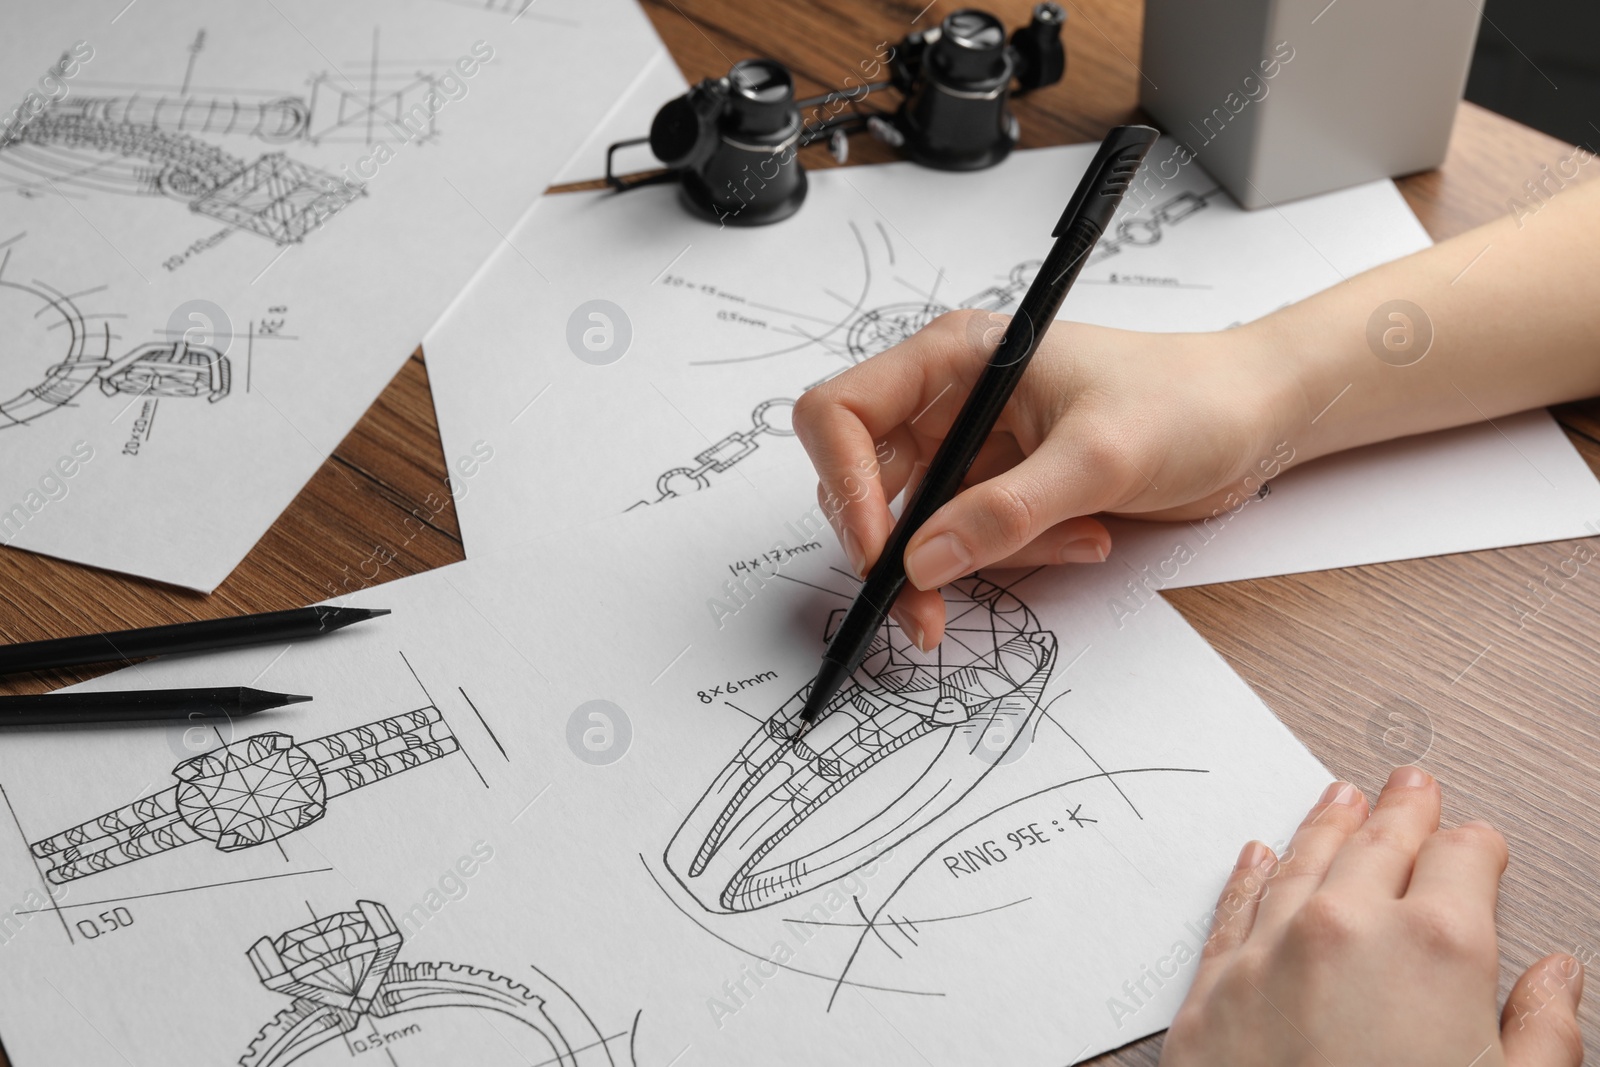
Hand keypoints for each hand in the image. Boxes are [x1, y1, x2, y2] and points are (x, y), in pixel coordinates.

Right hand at [792, 309, 1294, 647]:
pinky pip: (975, 545)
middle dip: (902, 552)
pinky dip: (1020, 559)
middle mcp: (952, 400)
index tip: (878, 552)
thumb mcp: (1098, 458)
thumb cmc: (1188, 399)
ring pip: (924, 530)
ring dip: (985, 557)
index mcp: (956, 359)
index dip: (844, 485)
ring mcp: (977, 448)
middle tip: (928, 612)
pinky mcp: (1005, 490)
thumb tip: (922, 563)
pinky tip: (1085, 535)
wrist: (1255, 418)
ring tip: (1075, 536)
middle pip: (870, 485)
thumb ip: (1006, 512)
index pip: (843, 414)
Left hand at [1161, 766, 1584, 1066]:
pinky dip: (1251, 874)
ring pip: (1303, 860)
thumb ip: (1546, 1032)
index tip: (1479, 844)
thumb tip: (1558, 978)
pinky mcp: (1210, 988)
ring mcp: (1269, 952)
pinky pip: (1234, 907)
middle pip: (1380, 843)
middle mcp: (1346, 928)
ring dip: (1327, 825)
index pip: (1464, 860)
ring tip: (1341, 796)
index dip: (1477, 848)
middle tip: (1411, 783)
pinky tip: (1260, 853)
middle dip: (1403, 811)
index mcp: (1438, 947)